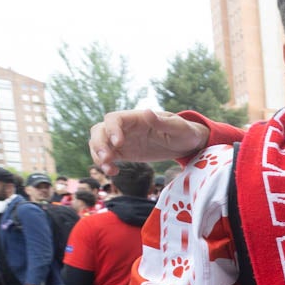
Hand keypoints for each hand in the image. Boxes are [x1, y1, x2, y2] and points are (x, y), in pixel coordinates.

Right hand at [89, 110, 211, 176]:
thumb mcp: (179, 128)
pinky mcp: (125, 153)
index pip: (114, 119)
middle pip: (100, 130)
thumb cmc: (185, 132)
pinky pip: (108, 157)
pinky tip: (114, 172)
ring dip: (98, 155)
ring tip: (109, 169)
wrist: (187, 144)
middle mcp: (126, 128)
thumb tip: (147, 112)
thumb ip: (163, 122)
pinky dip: (105, 164)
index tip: (119, 143)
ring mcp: (123, 140)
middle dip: (98, 144)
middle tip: (107, 158)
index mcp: (137, 118)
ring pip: (99, 143)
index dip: (111, 129)